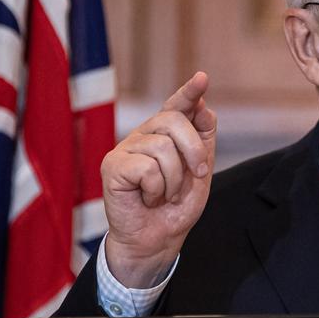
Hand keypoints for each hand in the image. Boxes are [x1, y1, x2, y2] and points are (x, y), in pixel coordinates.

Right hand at [100, 71, 215, 287]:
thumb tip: (205, 107)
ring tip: (165, 194)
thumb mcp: (198, 172)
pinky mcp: (112, 166)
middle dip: (194, 149)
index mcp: (164, 134)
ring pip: (162, 147)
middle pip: (173, 120)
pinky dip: (156, 189)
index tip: (202, 78)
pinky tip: (148, 199)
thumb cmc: (175, 206)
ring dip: (174, 180)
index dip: (189, 92)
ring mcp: (125, 149)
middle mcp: (143, 135)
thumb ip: (203, 140)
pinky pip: (146, 168)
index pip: (177, 105)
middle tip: (197, 175)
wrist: (158, 239)